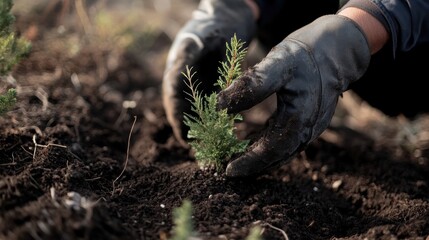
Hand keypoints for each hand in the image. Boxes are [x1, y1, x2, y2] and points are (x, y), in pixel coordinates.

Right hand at [162, 0, 255, 145]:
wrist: (227, 15)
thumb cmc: (214, 25)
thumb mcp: (200, 39)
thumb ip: (188, 59)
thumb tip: (181, 84)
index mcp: (177, 69)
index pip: (173, 100)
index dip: (178, 121)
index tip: (185, 140)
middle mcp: (183, 79)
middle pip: (182, 110)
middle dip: (189, 130)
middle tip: (198, 151)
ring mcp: (195, 83)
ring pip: (194, 111)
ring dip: (200, 128)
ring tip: (208, 148)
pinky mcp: (208, 85)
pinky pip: (208, 106)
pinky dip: (213, 119)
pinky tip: (222, 132)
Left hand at [217, 14, 370, 176]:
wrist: (338, 47)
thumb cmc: (306, 53)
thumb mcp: (278, 63)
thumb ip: (251, 85)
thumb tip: (219, 105)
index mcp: (300, 118)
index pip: (271, 150)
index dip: (249, 162)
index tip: (227, 170)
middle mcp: (308, 129)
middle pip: (277, 156)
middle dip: (252, 165)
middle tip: (227, 170)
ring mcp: (311, 126)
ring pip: (282, 151)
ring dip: (260, 158)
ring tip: (236, 160)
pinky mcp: (309, 121)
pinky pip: (287, 141)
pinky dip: (269, 146)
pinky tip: (253, 144)